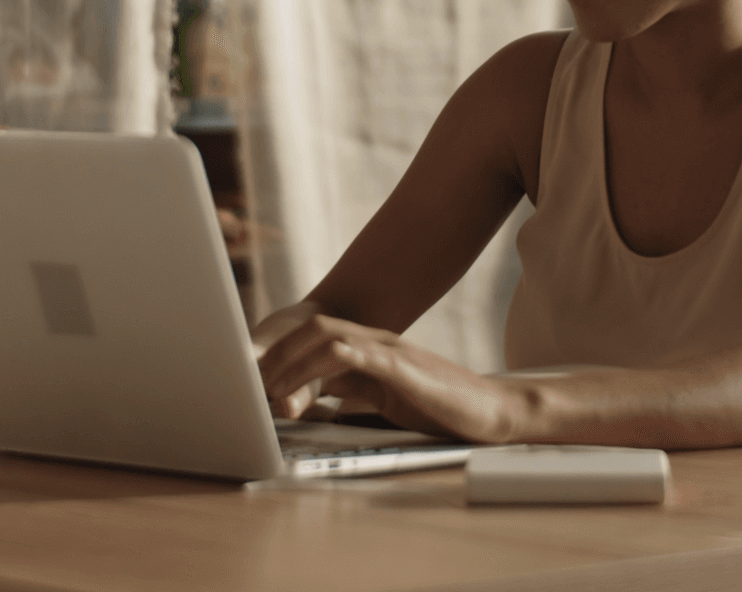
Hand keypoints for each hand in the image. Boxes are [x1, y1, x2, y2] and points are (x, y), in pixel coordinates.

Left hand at [255, 312, 527, 442]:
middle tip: (250, 387)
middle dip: (276, 355)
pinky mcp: (402, 367)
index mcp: (371, 348)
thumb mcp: (384, 402)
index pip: (313, 337)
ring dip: (290, 363)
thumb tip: (307, 406)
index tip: (251, 380)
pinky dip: (319, 368)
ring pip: (325, 336)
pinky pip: (353, 355)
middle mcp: (377, 340)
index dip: (279, 354)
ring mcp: (390, 350)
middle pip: (312, 328)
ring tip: (267, 392)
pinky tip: (302, 388)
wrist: (491, 413)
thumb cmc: (441, 409)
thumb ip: (350, 396)